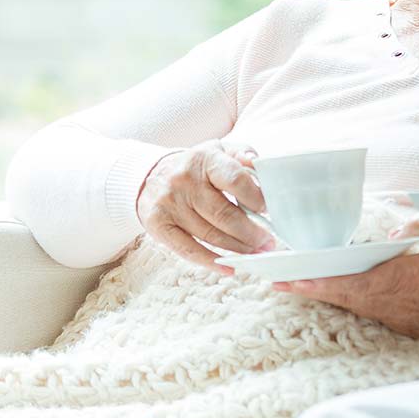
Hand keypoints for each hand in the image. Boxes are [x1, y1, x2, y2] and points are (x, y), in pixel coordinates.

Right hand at [136, 139, 273, 273]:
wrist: (149, 175)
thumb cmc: (195, 166)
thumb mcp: (218, 150)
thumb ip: (242, 155)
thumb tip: (260, 166)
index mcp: (205, 159)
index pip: (236, 180)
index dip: (256, 198)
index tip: (269, 210)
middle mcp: (185, 181)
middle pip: (225, 215)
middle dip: (251, 233)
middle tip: (267, 241)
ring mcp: (170, 204)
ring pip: (210, 235)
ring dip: (237, 249)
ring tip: (255, 252)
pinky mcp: (159, 225)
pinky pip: (188, 250)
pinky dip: (212, 262)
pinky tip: (230, 267)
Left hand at [273, 220, 418, 346]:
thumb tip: (399, 231)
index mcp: (397, 279)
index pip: (345, 282)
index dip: (313, 283)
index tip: (287, 280)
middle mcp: (391, 303)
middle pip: (342, 296)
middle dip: (310, 288)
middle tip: (279, 282)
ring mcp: (399, 318)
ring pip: (357, 304)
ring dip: (330, 294)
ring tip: (303, 283)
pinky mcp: (410, 326)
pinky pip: (374, 310)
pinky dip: (354, 299)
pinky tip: (345, 291)